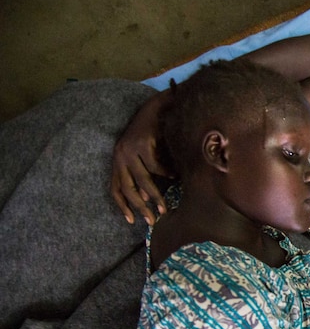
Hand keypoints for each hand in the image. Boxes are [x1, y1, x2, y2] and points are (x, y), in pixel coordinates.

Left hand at [110, 96, 174, 224]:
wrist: (155, 108)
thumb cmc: (151, 134)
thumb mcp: (143, 157)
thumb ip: (142, 175)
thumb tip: (145, 197)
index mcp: (117, 160)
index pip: (115, 188)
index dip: (122, 206)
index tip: (131, 221)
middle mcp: (119, 156)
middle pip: (127, 188)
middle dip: (140, 207)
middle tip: (152, 220)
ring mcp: (129, 149)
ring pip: (142, 180)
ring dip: (154, 196)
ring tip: (165, 206)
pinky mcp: (141, 144)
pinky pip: (155, 166)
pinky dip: (166, 174)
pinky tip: (175, 177)